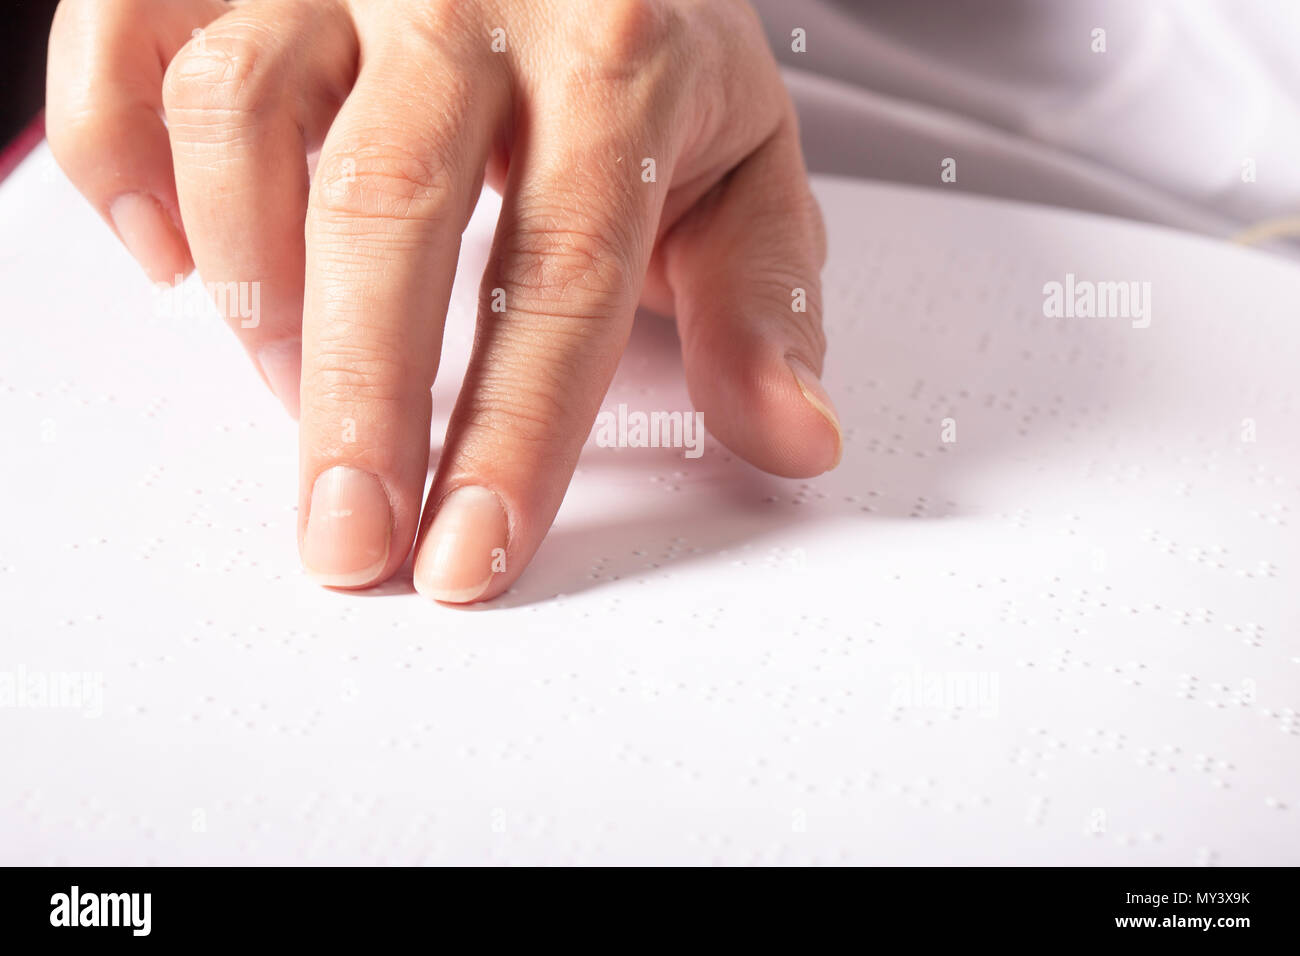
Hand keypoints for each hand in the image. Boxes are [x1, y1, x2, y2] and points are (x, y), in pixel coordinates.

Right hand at [46, 0, 840, 602]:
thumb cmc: (650, 46)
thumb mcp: (741, 165)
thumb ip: (762, 300)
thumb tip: (796, 437)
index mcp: (621, 51)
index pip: (564, 270)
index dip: (514, 432)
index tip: (468, 553)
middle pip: (390, 205)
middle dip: (359, 399)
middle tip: (345, 538)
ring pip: (245, 114)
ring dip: (255, 287)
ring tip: (289, 389)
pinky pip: (131, 37)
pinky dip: (119, 155)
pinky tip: (176, 252)